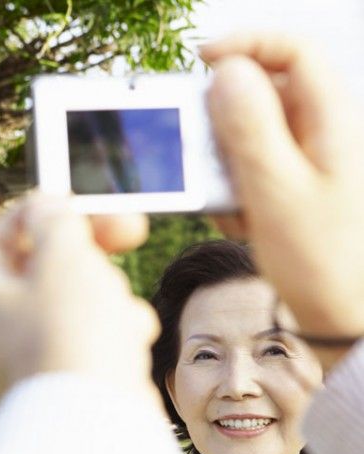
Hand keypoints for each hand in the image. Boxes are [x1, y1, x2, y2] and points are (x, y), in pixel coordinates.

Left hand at [0, 192, 160, 407]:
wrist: (97, 422)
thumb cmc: (71, 335)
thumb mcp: (62, 257)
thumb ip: (56, 221)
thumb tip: (48, 209)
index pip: (1, 234)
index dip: (42, 213)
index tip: (78, 203)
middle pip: (46, 262)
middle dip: (90, 250)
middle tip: (131, 231)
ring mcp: (36, 348)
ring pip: (80, 294)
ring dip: (110, 291)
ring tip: (115, 314)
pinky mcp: (71, 369)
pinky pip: (98, 331)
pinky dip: (119, 327)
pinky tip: (129, 340)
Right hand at [202, 34, 363, 367]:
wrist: (343, 317)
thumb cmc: (322, 261)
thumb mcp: (275, 193)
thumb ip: (248, 128)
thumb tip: (226, 72)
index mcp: (333, 120)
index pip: (293, 49)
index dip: (246, 43)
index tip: (202, 60)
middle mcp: (323, 131)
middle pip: (262, 92)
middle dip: (223, 125)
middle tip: (205, 159)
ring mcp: (309, 159)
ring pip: (250, 134)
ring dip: (226, 166)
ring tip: (233, 207)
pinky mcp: (294, 185)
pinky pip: (252, 169)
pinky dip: (235, 190)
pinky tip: (243, 222)